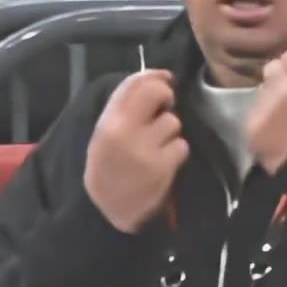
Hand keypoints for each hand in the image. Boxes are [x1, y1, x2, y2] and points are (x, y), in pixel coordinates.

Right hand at [84, 70, 188, 233]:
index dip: (154, 76)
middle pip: (157, 92)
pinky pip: (181, 146)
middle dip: (166, 96)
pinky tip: (165, 161)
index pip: (133, 83)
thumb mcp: (105, 134)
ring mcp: (144, 149)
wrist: (107, 211)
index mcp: (108, 121)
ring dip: (171, 132)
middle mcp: (124, 131)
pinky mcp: (162, 167)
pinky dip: (177, 152)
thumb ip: (125, 106)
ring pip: (173, 122)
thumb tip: (157, 78)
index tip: (165, 78)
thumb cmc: (108, 168)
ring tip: (158, 145)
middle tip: (165, 108)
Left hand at [248, 50, 286, 174]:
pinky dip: (260, 120)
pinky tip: (270, 132)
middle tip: (286, 95)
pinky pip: (252, 113)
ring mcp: (262, 105)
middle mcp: (280, 86)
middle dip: (278, 79)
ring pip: (260, 91)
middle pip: (271, 68)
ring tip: (278, 118)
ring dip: (268, 100)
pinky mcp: (250, 123)